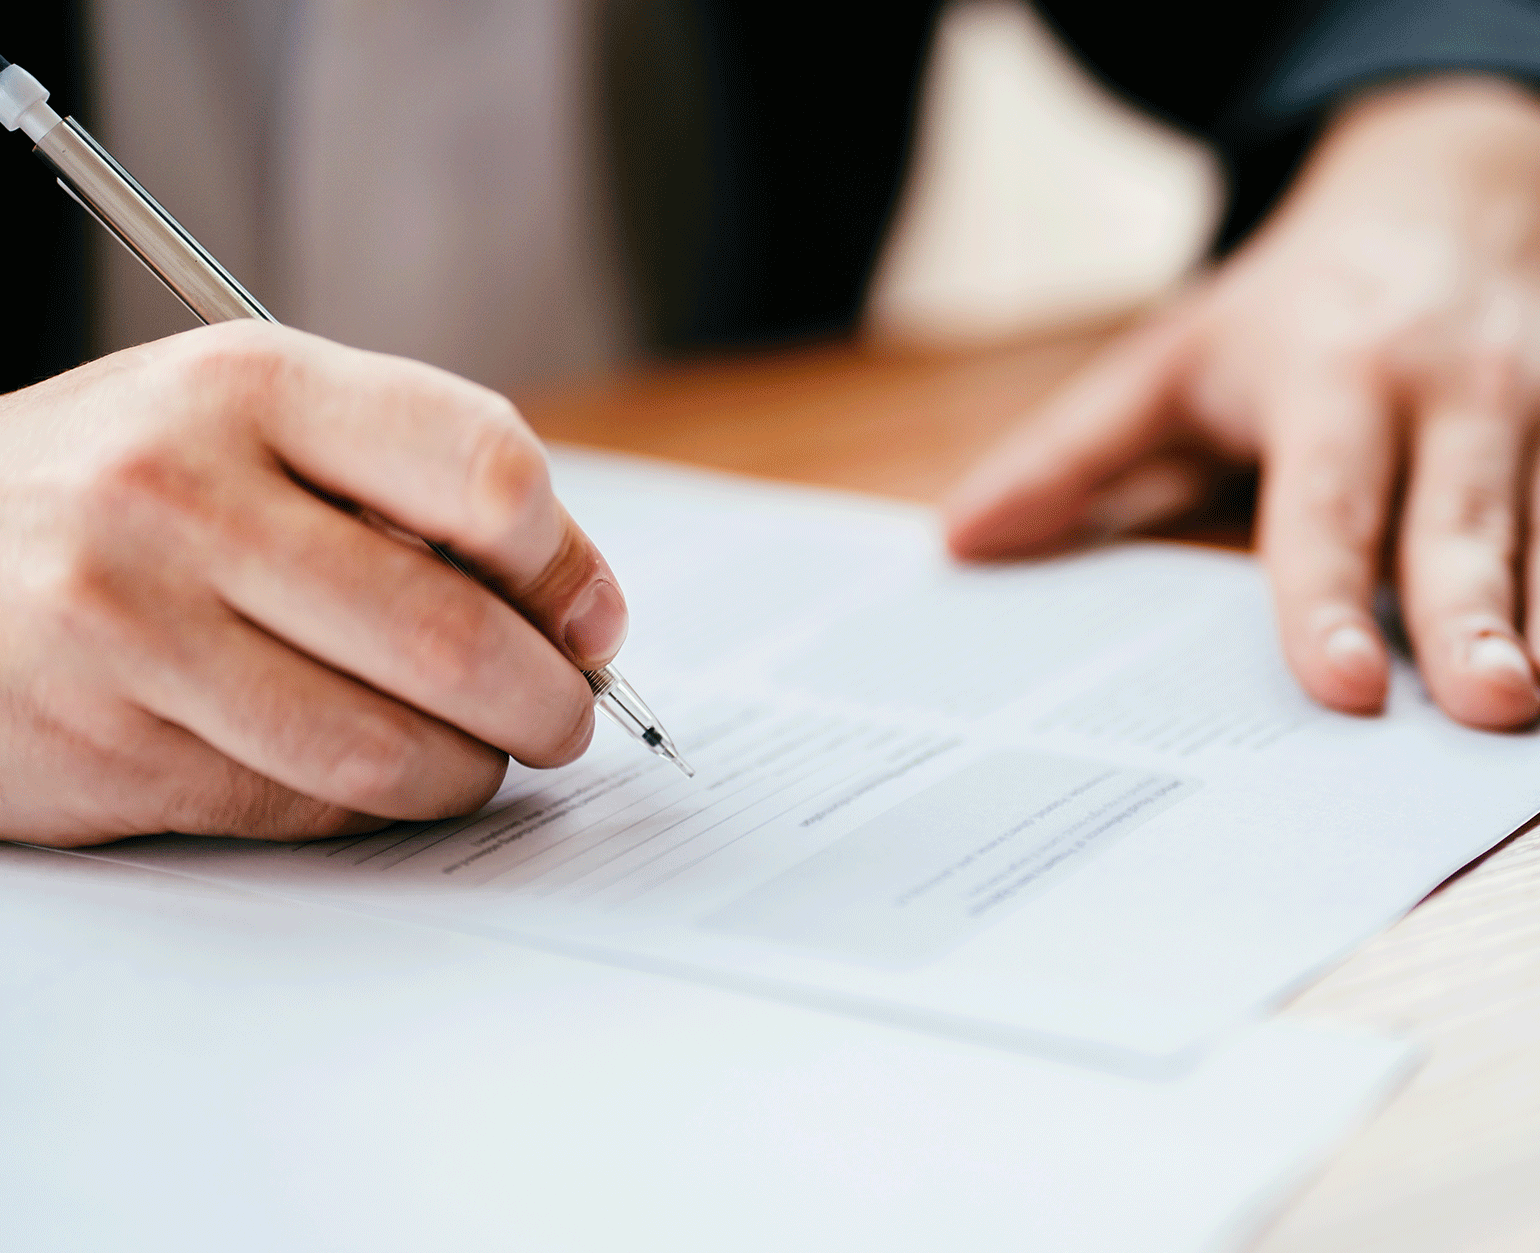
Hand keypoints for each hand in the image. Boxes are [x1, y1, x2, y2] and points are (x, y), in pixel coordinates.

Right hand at [1, 322, 626, 845]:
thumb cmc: (121, 488)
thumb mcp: (251, 422)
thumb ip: (406, 482)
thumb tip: (573, 603)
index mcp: (253, 386)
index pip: (484, 468)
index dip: (565, 563)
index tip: (588, 619)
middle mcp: (184, 494)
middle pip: (451, 633)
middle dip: (546, 701)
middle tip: (563, 717)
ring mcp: (134, 626)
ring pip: (387, 746)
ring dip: (470, 770)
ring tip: (480, 755)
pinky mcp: (108, 745)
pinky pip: (306, 803)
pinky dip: (375, 805)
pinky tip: (379, 776)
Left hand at [946, 77, 1539, 729]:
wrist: (1444, 195)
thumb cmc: (1286, 311)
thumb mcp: (1167, 362)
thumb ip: (1071, 454)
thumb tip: (960, 541)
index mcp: (1329, 381)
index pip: (1324, 506)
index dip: (1329, 594)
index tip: (1341, 682)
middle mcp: (1446, 393)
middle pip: (1461, 517)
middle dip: (1474, 616)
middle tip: (1487, 709)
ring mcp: (1536, 408)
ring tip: (1533, 717)